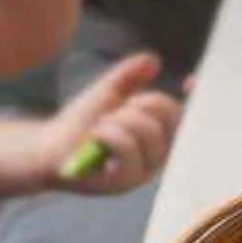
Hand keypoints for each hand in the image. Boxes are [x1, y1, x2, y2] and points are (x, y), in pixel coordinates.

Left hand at [34, 52, 181, 196]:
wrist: (49, 149)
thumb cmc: (81, 123)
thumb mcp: (107, 93)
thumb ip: (129, 76)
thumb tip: (153, 60)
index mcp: (157, 138)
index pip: (181, 116)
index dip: (192, 99)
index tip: (190, 82)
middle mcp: (155, 158)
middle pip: (166, 118)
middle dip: (137, 105)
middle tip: (113, 113)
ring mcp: (141, 172)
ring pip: (147, 131)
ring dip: (118, 120)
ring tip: (100, 127)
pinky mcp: (122, 182)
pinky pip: (128, 148)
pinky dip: (109, 134)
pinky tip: (95, 136)